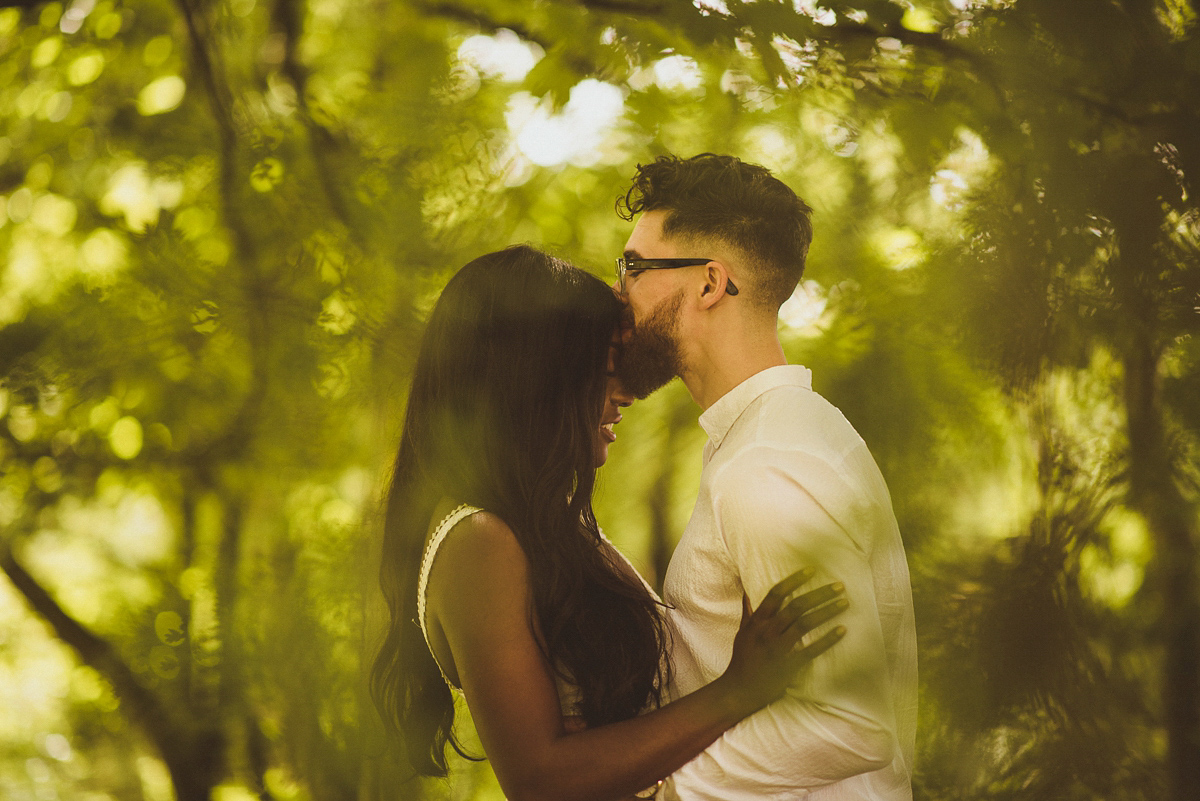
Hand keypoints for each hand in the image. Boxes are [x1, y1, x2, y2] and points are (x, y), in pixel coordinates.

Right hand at [719, 568, 846, 714]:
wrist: (739, 691)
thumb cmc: (742, 660)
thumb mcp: (742, 633)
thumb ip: (748, 612)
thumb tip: (747, 593)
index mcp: (757, 621)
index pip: (777, 593)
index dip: (795, 580)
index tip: (812, 571)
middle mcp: (768, 631)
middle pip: (796, 605)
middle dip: (819, 593)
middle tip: (839, 585)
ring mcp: (778, 648)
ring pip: (805, 623)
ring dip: (827, 611)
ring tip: (844, 603)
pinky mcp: (789, 665)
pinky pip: (811, 649)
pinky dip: (828, 639)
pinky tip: (842, 630)